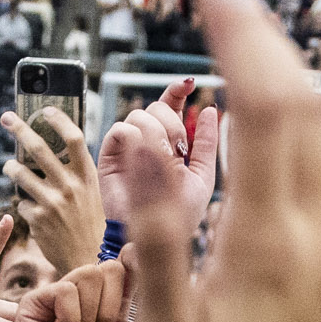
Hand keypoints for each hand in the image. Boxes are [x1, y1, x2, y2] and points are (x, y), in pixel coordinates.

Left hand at [0, 104, 103, 274]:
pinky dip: (25, 205)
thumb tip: (52, 151)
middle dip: (19, 129)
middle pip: (38, 148)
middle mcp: (70, 186)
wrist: (89, 263)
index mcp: (88, 176)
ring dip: (11, 167)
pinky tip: (36, 214)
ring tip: (9, 166)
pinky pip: (23, 203)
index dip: (58, 120)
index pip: (73, 138)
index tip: (45, 110)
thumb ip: (76, 175)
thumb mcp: (94, 195)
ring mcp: (52, 202)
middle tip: (6, 118)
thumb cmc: (91, 227)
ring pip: (20, 173)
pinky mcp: (38, 219)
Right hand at [10, 257, 139, 321]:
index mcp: (114, 301)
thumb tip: (141, 255)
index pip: (127, 264)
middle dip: (110, 307)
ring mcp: (60, 296)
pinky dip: (68, 319)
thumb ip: (148, 300)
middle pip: (109, 267)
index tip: (134, 286)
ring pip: (88, 275)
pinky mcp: (36, 302)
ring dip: (89, 316)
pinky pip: (64, 290)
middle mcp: (87, 295)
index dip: (133, 266)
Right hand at [99, 77, 218, 230]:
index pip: (170, 103)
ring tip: (162, 160)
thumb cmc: (179, 213)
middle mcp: (147, 139)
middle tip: (179, 151)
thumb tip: (209, 109)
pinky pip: (121, 129)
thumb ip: (207, 143)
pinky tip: (144, 157)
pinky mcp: (110, 155)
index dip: (177, 90)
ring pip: (140, 115)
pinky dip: (135, 139)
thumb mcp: (203, 175)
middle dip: (172, 123)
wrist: (156, 236)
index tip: (189, 85)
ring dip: (156, 134)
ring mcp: (128, 146)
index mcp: (169, 140)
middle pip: (156, 106)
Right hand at [121, 0, 320, 321]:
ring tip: (245, 45)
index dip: (240, 35)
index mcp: (275, 246)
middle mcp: (319, 245)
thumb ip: (157, 234)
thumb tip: (145, 139)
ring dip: (286, 88)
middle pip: (306, 110)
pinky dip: (295, 138)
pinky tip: (272, 137)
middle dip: (265, 43)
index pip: (268, 105)